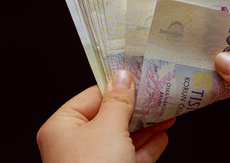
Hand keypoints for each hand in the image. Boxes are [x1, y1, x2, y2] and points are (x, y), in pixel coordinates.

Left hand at [37, 70, 174, 162]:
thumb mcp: (108, 129)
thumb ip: (118, 101)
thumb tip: (123, 76)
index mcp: (63, 126)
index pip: (93, 96)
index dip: (117, 85)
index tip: (138, 75)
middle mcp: (75, 143)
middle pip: (110, 116)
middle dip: (136, 108)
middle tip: (157, 93)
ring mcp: (93, 161)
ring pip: (123, 137)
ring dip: (146, 126)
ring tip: (166, 112)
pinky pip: (130, 156)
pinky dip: (147, 147)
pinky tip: (162, 136)